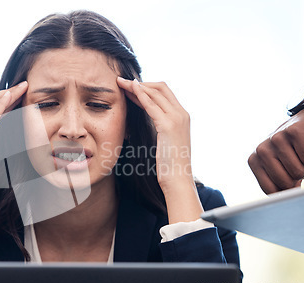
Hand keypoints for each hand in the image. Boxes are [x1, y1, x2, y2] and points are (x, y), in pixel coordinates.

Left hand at [117, 77, 202, 222]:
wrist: (178, 180)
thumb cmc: (169, 165)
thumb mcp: (166, 142)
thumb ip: (161, 128)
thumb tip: (150, 122)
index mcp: (182, 116)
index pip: (164, 92)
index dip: (146, 87)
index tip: (130, 87)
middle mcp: (182, 114)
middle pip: (160, 87)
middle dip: (140, 82)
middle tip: (122, 81)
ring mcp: (177, 119)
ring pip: (155, 93)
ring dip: (135, 86)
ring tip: (120, 83)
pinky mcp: (168, 126)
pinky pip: (151, 105)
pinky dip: (140, 95)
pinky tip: (129, 92)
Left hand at [248, 105, 303, 193]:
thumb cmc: (296, 150)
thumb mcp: (285, 169)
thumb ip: (281, 184)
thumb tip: (284, 202)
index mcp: (255, 161)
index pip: (270, 190)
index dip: (285, 189)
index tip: (289, 177)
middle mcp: (261, 149)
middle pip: (285, 182)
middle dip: (297, 177)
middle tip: (297, 162)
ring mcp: (276, 139)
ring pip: (298, 171)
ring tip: (301, 152)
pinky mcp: (293, 132)